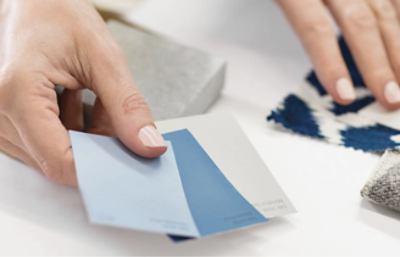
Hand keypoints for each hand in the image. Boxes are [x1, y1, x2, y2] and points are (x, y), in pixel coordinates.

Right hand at [0, 0, 166, 184]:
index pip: (59, 160)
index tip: (128, 164)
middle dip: (98, 148)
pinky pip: (49, 144)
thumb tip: (148, 146)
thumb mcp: (104, 58)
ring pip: (56, 155)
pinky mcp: (11, 122)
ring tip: (89, 97)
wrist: (36, 3)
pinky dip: (74, 131)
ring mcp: (2, 120)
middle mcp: (1, 112)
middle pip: (59, 160)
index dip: (99, 169)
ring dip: (87, 136)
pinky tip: (77, 101)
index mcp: (20, 93)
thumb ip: (127, 107)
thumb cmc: (60, 16)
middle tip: (114, 116)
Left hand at [277, 0, 399, 108]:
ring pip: (382, 10)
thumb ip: (293, 24)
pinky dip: (399, 19)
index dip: (331, 63)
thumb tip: (299, 59)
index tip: (344, 97)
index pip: (314, 29)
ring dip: (397, 47)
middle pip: (358, 22)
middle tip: (391, 98)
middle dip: (377, 64)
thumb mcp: (278, 0)